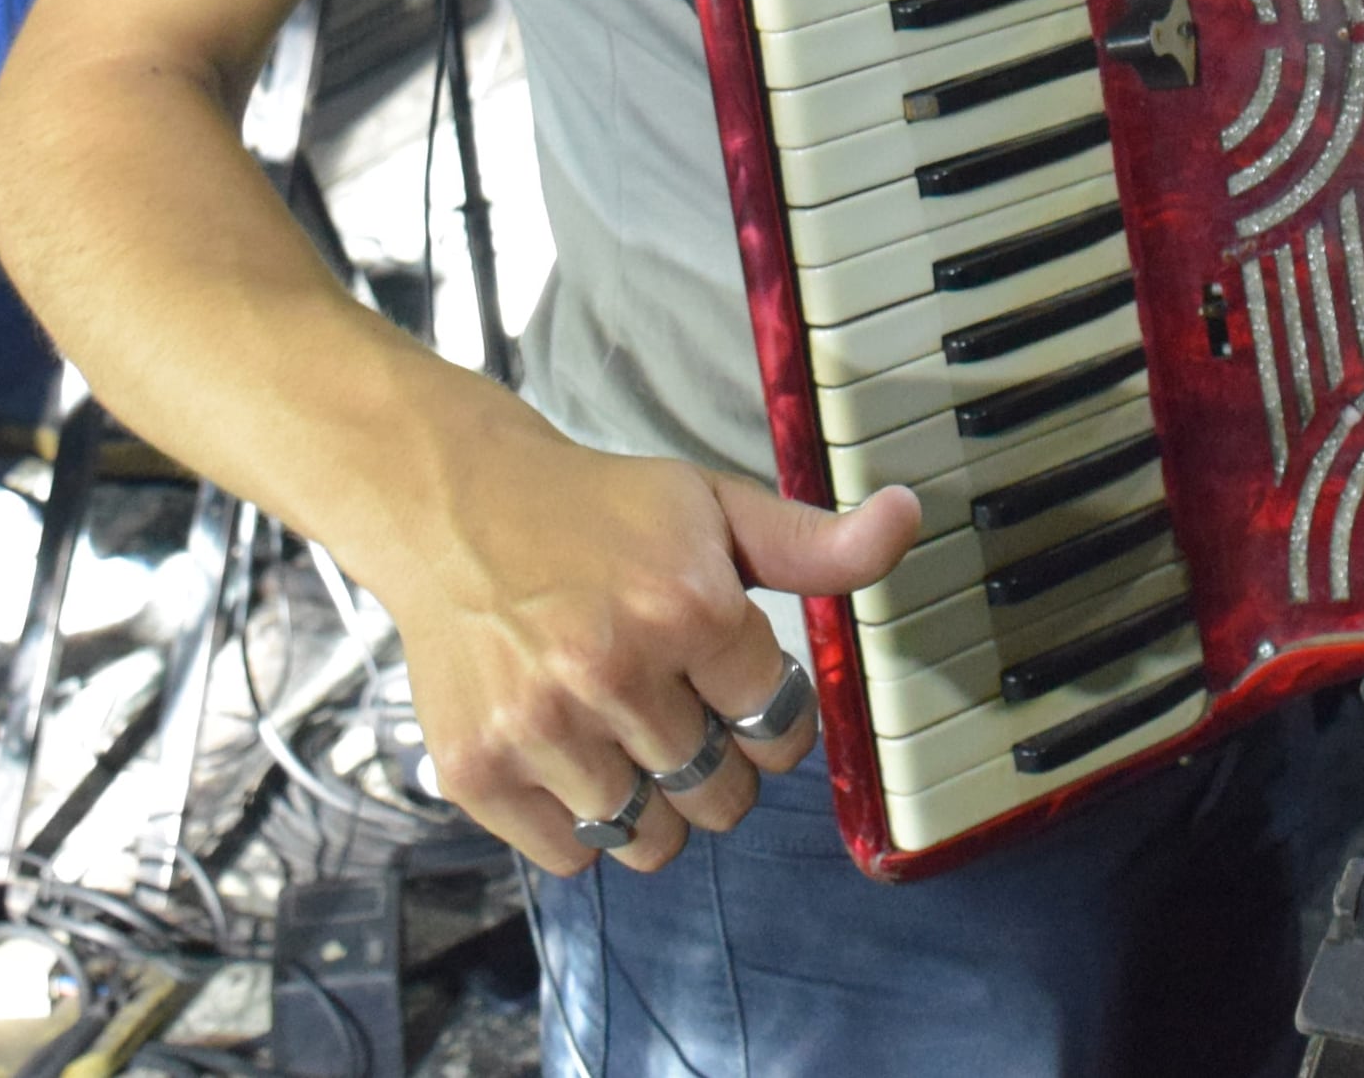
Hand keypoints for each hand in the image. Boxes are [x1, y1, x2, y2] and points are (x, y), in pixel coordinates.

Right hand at [365, 415, 916, 876]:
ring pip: (650, 840)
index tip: (736, 688)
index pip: (780, 727)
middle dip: (717, 763)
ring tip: (625, 736)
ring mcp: (539, 727)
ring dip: (652, 802)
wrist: (457, 507)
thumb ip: (814, 544)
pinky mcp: (480, 771)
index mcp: (687, 606)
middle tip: (678, 710)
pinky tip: (571, 756)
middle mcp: (612, 671)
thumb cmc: (597, 513)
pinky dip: (581, 826)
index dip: (770, 714)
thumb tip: (906, 519)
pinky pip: (573, 857)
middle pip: (721, 796)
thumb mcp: (714, 508)